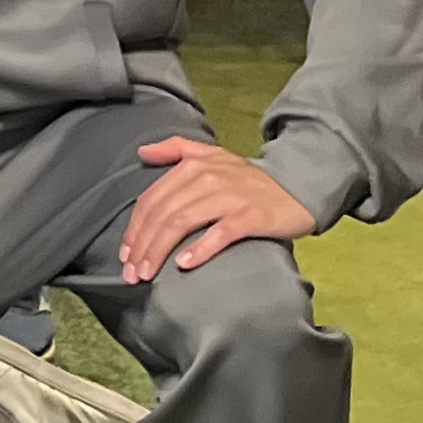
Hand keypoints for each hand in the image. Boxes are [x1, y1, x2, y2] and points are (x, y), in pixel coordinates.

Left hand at [121, 137, 314, 281]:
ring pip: (182, 223)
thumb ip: (176, 148)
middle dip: (141, 245)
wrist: (297, 189)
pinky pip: (218, 233)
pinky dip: (199, 249)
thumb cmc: (248, 180)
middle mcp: (207, 178)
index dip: (134, 228)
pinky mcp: (250, 216)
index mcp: (192, 165)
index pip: (152, 199)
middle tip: (131, 272)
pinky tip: (183, 264)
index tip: (124, 255)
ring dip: (159, 250)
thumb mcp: (212, 155)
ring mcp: (229, 197)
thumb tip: (142, 151)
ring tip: (147, 273)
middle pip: (162, 214)